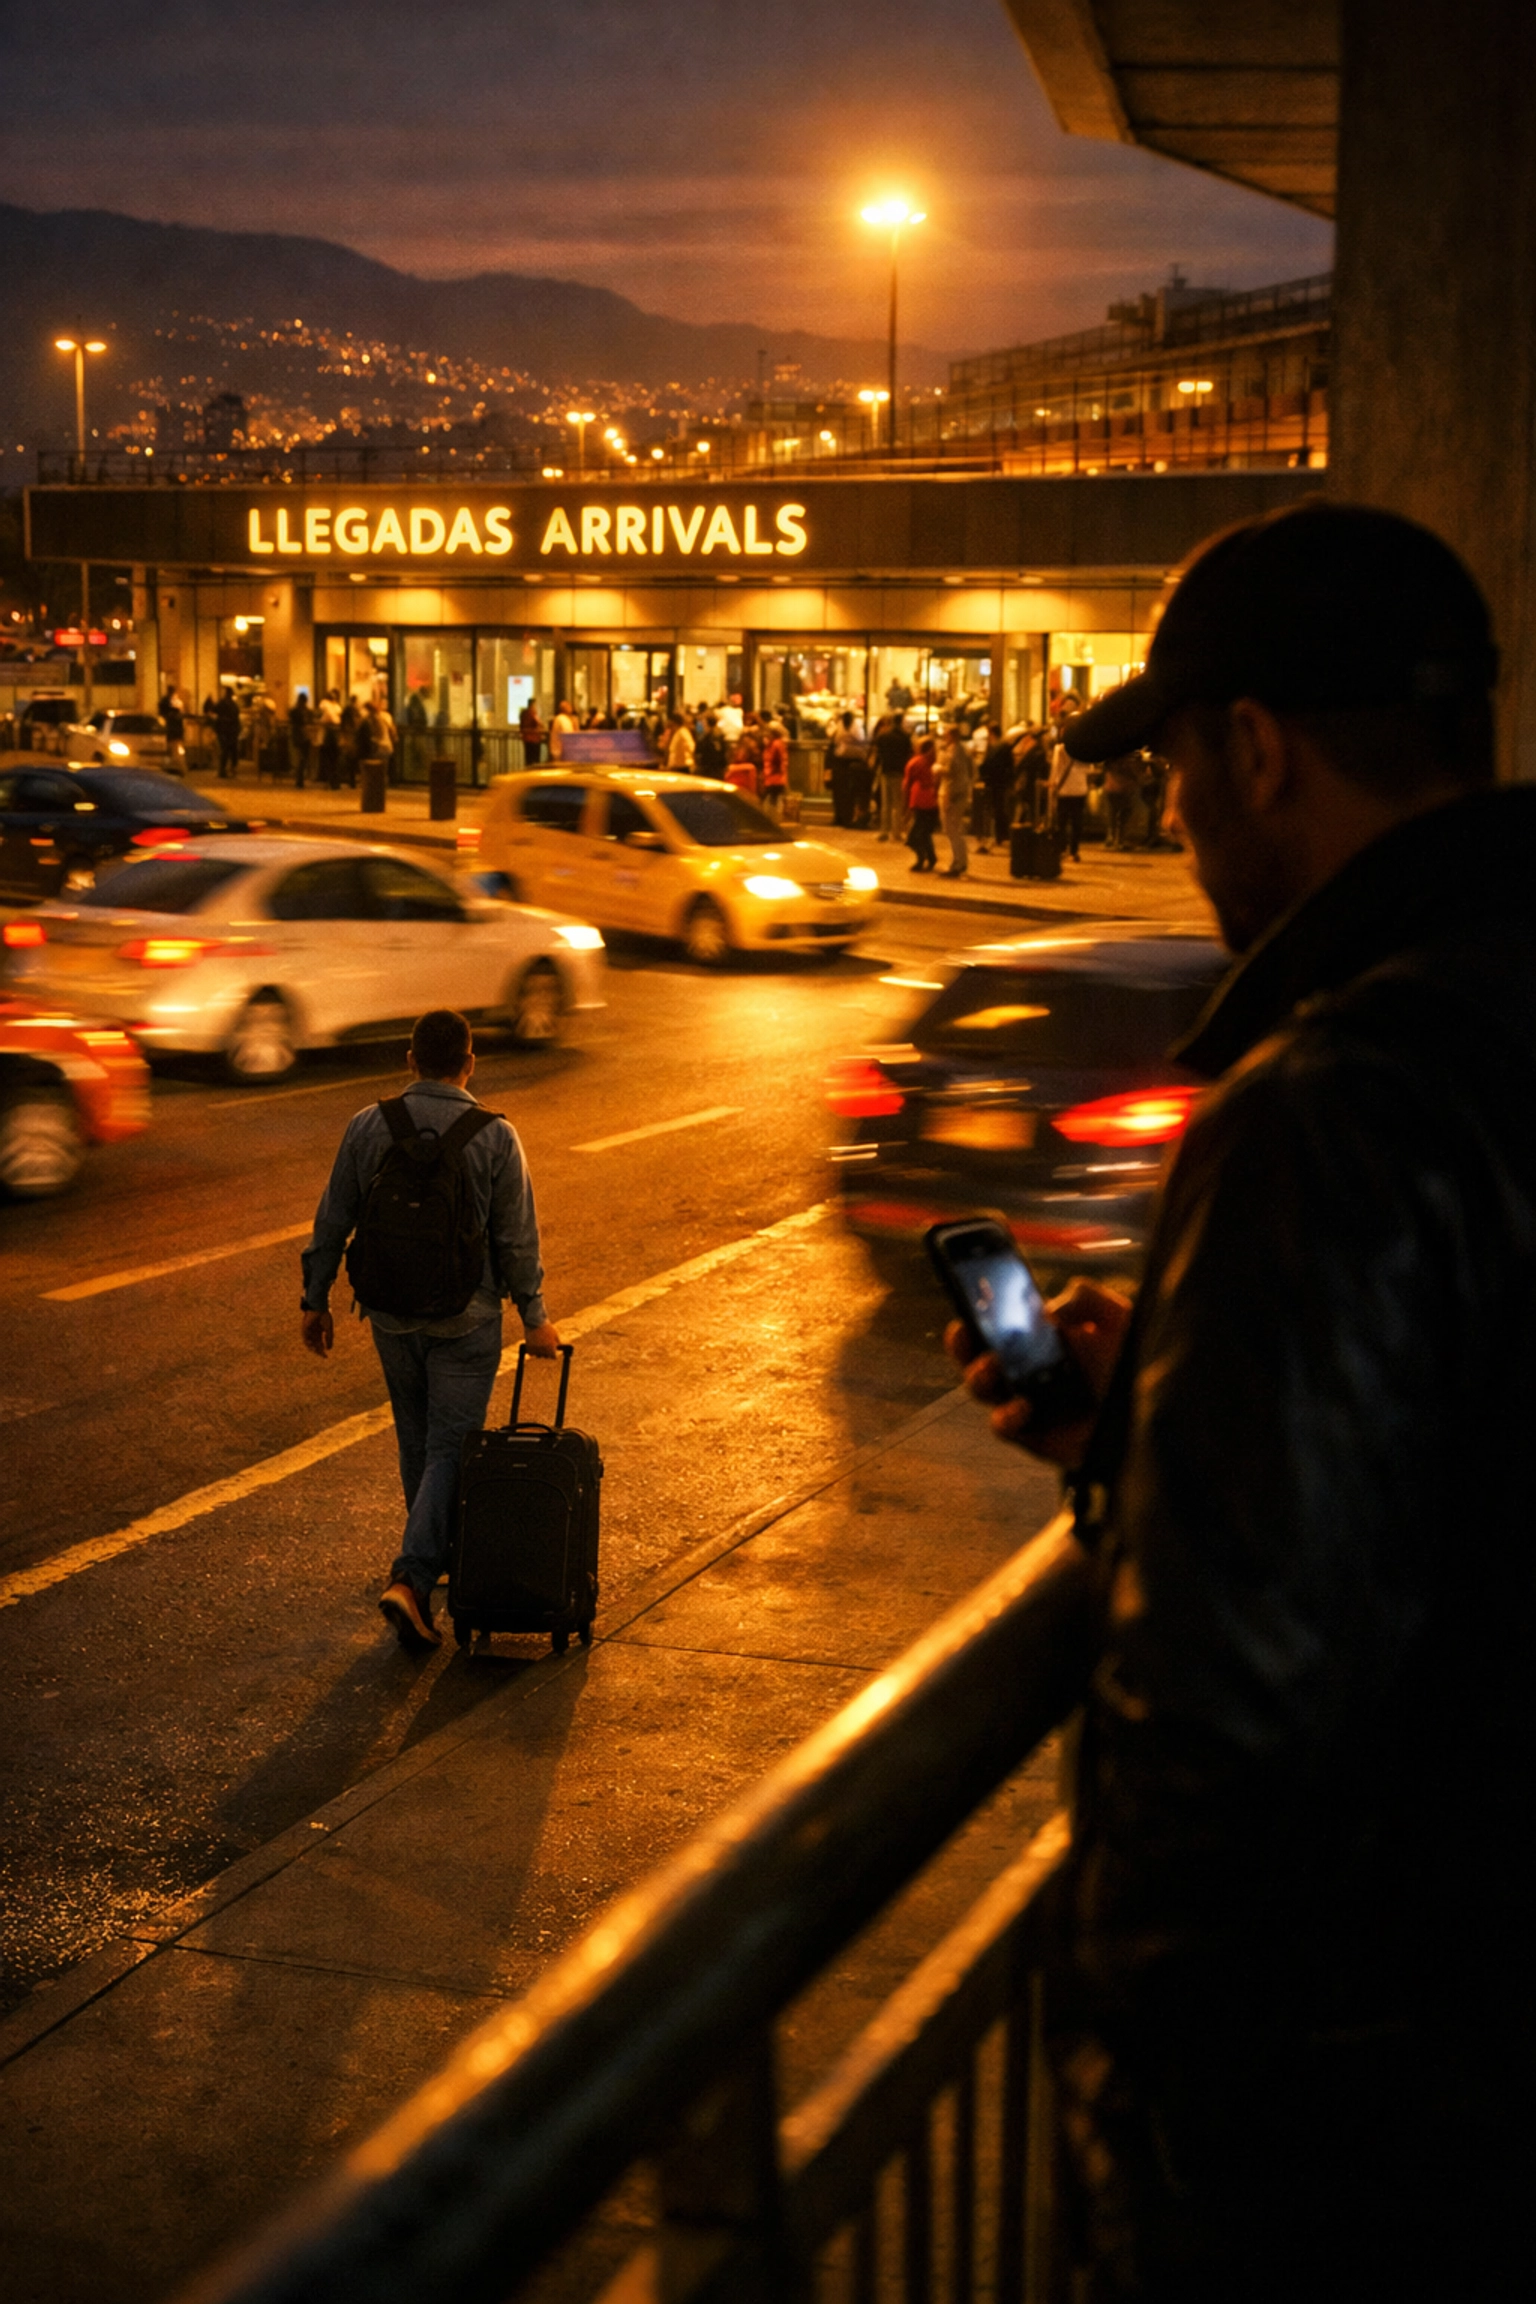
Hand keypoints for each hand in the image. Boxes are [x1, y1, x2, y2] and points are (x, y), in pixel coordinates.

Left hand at [301, 1310, 333, 1358]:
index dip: (322, 1351)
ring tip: (317, 1352)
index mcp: (319, 1332)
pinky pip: (305, 1337)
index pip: (320, 1344)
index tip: (326, 1357)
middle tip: (323, 1355)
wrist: (320, 1307)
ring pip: (309, 1343)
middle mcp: (313, 1333)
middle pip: (315, 1345)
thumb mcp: (328, 1329)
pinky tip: (312, 1346)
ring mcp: (308, 1331)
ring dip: (312, 1348)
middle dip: (318, 1351)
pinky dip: (308, 1342)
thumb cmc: (325, 1316)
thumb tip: (328, 1349)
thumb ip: (329, 1338)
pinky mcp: (304, 1328)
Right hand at [523, 1320, 561, 1357]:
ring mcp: (536, 1349)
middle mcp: (544, 1350)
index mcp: (551, 1347)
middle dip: (546, 1352)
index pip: (553, 1357)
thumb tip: (558, 1348)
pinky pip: (531, 1353)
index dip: (553, 1354)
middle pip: (546, 1356)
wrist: (535, 1321)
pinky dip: (532, 1350)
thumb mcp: (555, 1334)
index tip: (552, 1351)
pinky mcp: (528, 1348)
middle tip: (545, 1344)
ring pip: (538, 1355)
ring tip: (539, 1343)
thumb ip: (557, 1343)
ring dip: (539, 1352)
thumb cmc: (547, 1327)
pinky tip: (534, 1344)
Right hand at [945, 1278, 1131, 1470]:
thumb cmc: (1137, 1367)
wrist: (1159, 1414)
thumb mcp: (1120, 1319)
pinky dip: (1005, 1415)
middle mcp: (1028, 1371)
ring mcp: (1027, 1405)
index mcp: (1044, 1339)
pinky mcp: (1035, 1438)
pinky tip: (1024, 1405)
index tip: (968, 1299)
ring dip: (977, 1376)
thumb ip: (1088, 1299)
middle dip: (963, 1344)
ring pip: (982, 1391)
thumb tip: (1051, 1310)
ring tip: (992, 1366)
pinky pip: (1004, 1427)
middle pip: (977, 1356)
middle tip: (965, 1331)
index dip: (977, 1313)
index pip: (998, 1324)